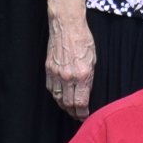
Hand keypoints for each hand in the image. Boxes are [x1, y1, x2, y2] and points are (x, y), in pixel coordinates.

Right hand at [45, 0, 94, 118]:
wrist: (67, 25)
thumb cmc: (84, 39)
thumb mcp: (94, 59)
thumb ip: (90, 78)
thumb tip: (87, 93)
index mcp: (82, 74)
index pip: (81, 102)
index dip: (83, 113)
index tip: (85, 116)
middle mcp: (67, 76)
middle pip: (68, 103)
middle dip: (74, 113)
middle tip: (78, 116)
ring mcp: (56, 73)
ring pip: (58, 98)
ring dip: (64, 106)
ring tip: (70, 109)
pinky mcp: (48, 69)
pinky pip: (51, 89)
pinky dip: (56, 96)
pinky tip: (61, 97)